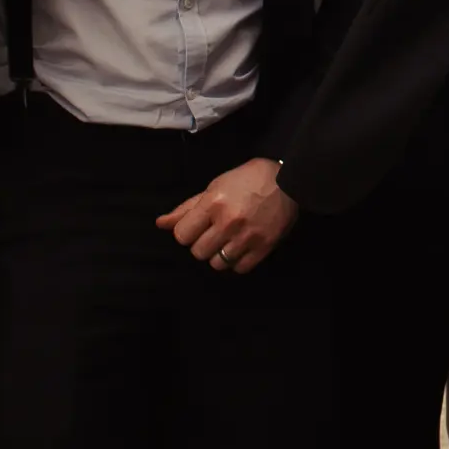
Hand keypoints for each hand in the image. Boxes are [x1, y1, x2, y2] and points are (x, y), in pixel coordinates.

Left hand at [159, 158, 297, 272]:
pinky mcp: (264, 247)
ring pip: (217, 263)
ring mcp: (247, 237)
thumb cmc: (247, 180)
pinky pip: (239, 269)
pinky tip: (241, 248)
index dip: (186, 232)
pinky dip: (237, 262)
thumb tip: (160, 224)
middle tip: (214, 233)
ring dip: (219, 254)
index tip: (197, 227)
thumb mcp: (214, 187)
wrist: (288, 181)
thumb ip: (187, 208)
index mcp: (213, 203)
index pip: (182, 235)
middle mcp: (228, 222)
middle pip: (198, 252)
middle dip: (202, 244)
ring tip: (228, 241)